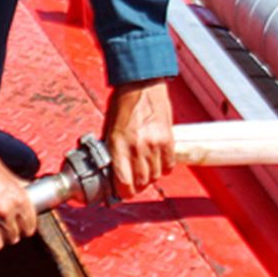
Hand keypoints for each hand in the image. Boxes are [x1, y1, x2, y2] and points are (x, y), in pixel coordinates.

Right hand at [0, 130, 37, 261]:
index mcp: (19, 198)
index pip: (29, 226)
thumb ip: (19, 187)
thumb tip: (30, 189)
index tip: (21, 229)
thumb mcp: (8, 173)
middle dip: (8, 235)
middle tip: (2, 231)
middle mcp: (5, 210)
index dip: (25, 229)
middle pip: (13, 238)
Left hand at [103, 79, 174, 197]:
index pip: (123, 181)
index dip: (123, 192)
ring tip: (145, 171)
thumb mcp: (109, 128)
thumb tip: (112, 170)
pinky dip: (163, 168)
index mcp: (118, 144)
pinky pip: (168, 165)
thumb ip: (112, 150)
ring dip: (150, 177)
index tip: (123, 192)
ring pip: (155, 176)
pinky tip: (157, 163)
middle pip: (141, 182)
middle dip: (137, 186)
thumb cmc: (123, 102)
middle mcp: (137, 147)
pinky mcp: (168, 140)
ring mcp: (155, 144)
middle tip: (134, 183)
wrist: (142, 84)